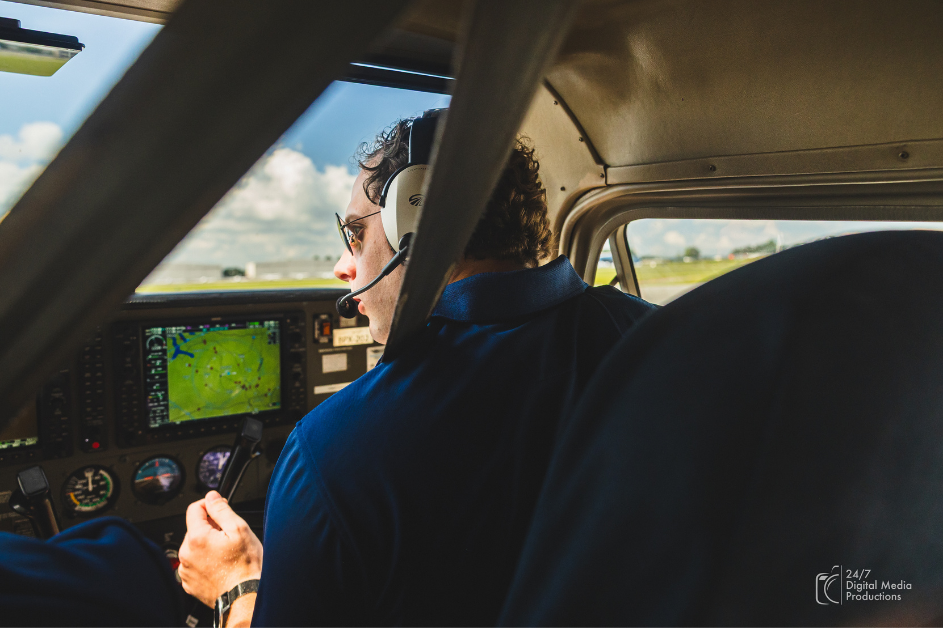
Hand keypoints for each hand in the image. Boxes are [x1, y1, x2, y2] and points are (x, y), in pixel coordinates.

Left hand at [178, 491, 262, 607]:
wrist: (244, 596)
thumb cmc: (245, 566)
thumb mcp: (239, 529)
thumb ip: (221, 509)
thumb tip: (211, 496)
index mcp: (197, 538)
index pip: (194, 509)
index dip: (209, 505)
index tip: (220, 509)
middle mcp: (186, 554)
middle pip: (195, 528)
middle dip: (210, 528)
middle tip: (229, 537)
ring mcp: (186, 570)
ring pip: (194, 547)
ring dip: (207, 545)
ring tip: (226, 554)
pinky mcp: (189, 583)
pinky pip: (194, 564)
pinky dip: (205, 561)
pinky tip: (220, 566)